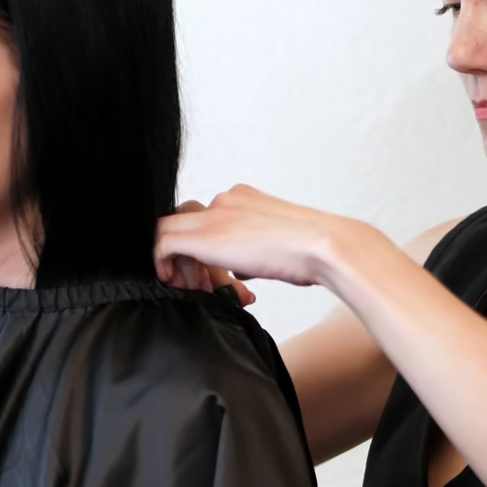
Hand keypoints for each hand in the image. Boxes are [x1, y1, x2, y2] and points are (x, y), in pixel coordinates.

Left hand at [156, 185, 360, 289]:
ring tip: (196, 288)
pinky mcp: (205, 235)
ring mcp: (214, 214)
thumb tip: (237, 270)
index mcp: (244, 198)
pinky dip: (163, 263)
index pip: (208, 218)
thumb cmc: (312, 253)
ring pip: (171, 231)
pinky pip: (162, 243)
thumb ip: (250, 253)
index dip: (205, 249)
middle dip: (188, 255)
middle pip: (186, 222)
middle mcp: (226, 200)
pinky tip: (177, 283)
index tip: (214, 275)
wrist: (324, 247)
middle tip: (200, 283)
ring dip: (178, 262)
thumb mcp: (277, 247)